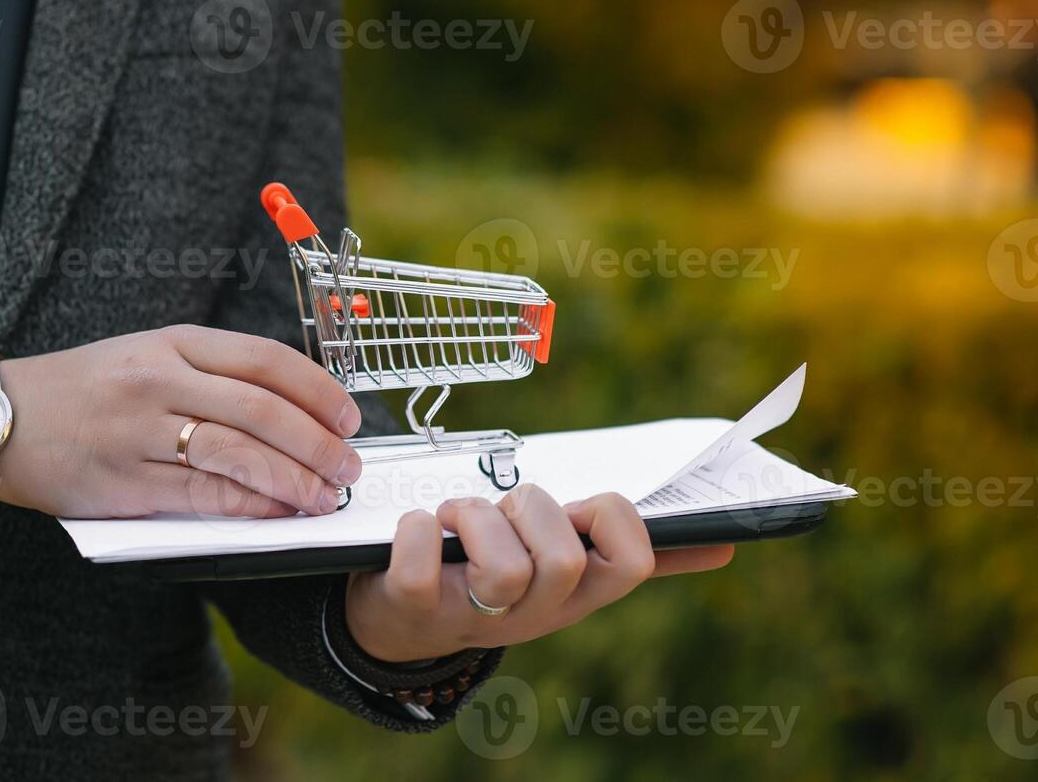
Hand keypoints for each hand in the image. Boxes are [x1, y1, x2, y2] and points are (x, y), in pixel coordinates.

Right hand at [0, 325, 363, 518]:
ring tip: (324, 498)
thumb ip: (211, 372)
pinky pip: (204, 496)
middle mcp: (160, 381)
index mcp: (172, 342)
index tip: (349, 416)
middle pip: (262, 410)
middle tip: (349, 467)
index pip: (265, 359)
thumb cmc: (85, 388)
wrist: (1, 419)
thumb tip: (292, 409)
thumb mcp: (147, 354)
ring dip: (294, 481)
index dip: (319, 390)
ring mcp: (142, 432)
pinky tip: (276, 513)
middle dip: (319, 444)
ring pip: (239, 455)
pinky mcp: (126, 482)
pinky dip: (250, 507)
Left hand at [344, 485, 733, 662]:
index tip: (574, 506)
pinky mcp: (414, 608)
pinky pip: (420, 564)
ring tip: (455, 519)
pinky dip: (415, 531)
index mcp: (579, 592)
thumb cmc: (491, 573)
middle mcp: (535, 613)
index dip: (608, 514)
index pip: (632, 558)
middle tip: (504, 510)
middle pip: (565, 560)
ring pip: (502, 567)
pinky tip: (418, 532)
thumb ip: (632, 551)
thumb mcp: (565, 567)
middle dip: (532, 510)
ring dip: (474, 516)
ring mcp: (475, 618)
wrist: (404, 621)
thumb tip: (722, 547)